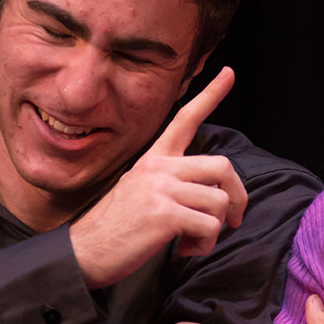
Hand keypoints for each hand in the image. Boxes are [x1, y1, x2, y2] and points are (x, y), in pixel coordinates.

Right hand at [71, 67, 248, 288]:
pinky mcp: (163, 214)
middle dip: (237, 196)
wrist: (86, 251)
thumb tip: (211, 195)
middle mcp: (159, 168)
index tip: (229, 72)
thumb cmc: (117, 226)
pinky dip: (205, 245)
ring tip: (193, 240)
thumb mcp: (140, 189)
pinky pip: (209, 226)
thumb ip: (172, 183)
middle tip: (231, 219)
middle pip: (222, 166)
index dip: (211, 95)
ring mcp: (161, 189)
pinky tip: (184, 249)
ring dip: (216, 229)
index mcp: (154, 159)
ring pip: (219, 201)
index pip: (185, 119)